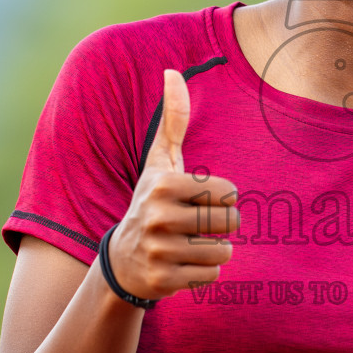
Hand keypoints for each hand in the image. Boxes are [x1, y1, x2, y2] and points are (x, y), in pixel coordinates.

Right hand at [108, 69, 239, 299]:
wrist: (123, 258)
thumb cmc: (152, 200)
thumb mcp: (160, 161)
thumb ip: (173, 119)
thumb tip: (172, 71)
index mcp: (163, 185)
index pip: (228, 193)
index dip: (222, 198)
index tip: (200, 200)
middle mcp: (157, 217)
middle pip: (230, 223)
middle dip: (221, 226)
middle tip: (197, 225)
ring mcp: (158, 251)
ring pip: (223, 252)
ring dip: (215, 250)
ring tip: (190, 244)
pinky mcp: (162, 281)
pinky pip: (211, 277)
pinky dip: (204, 273)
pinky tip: (183, 264)